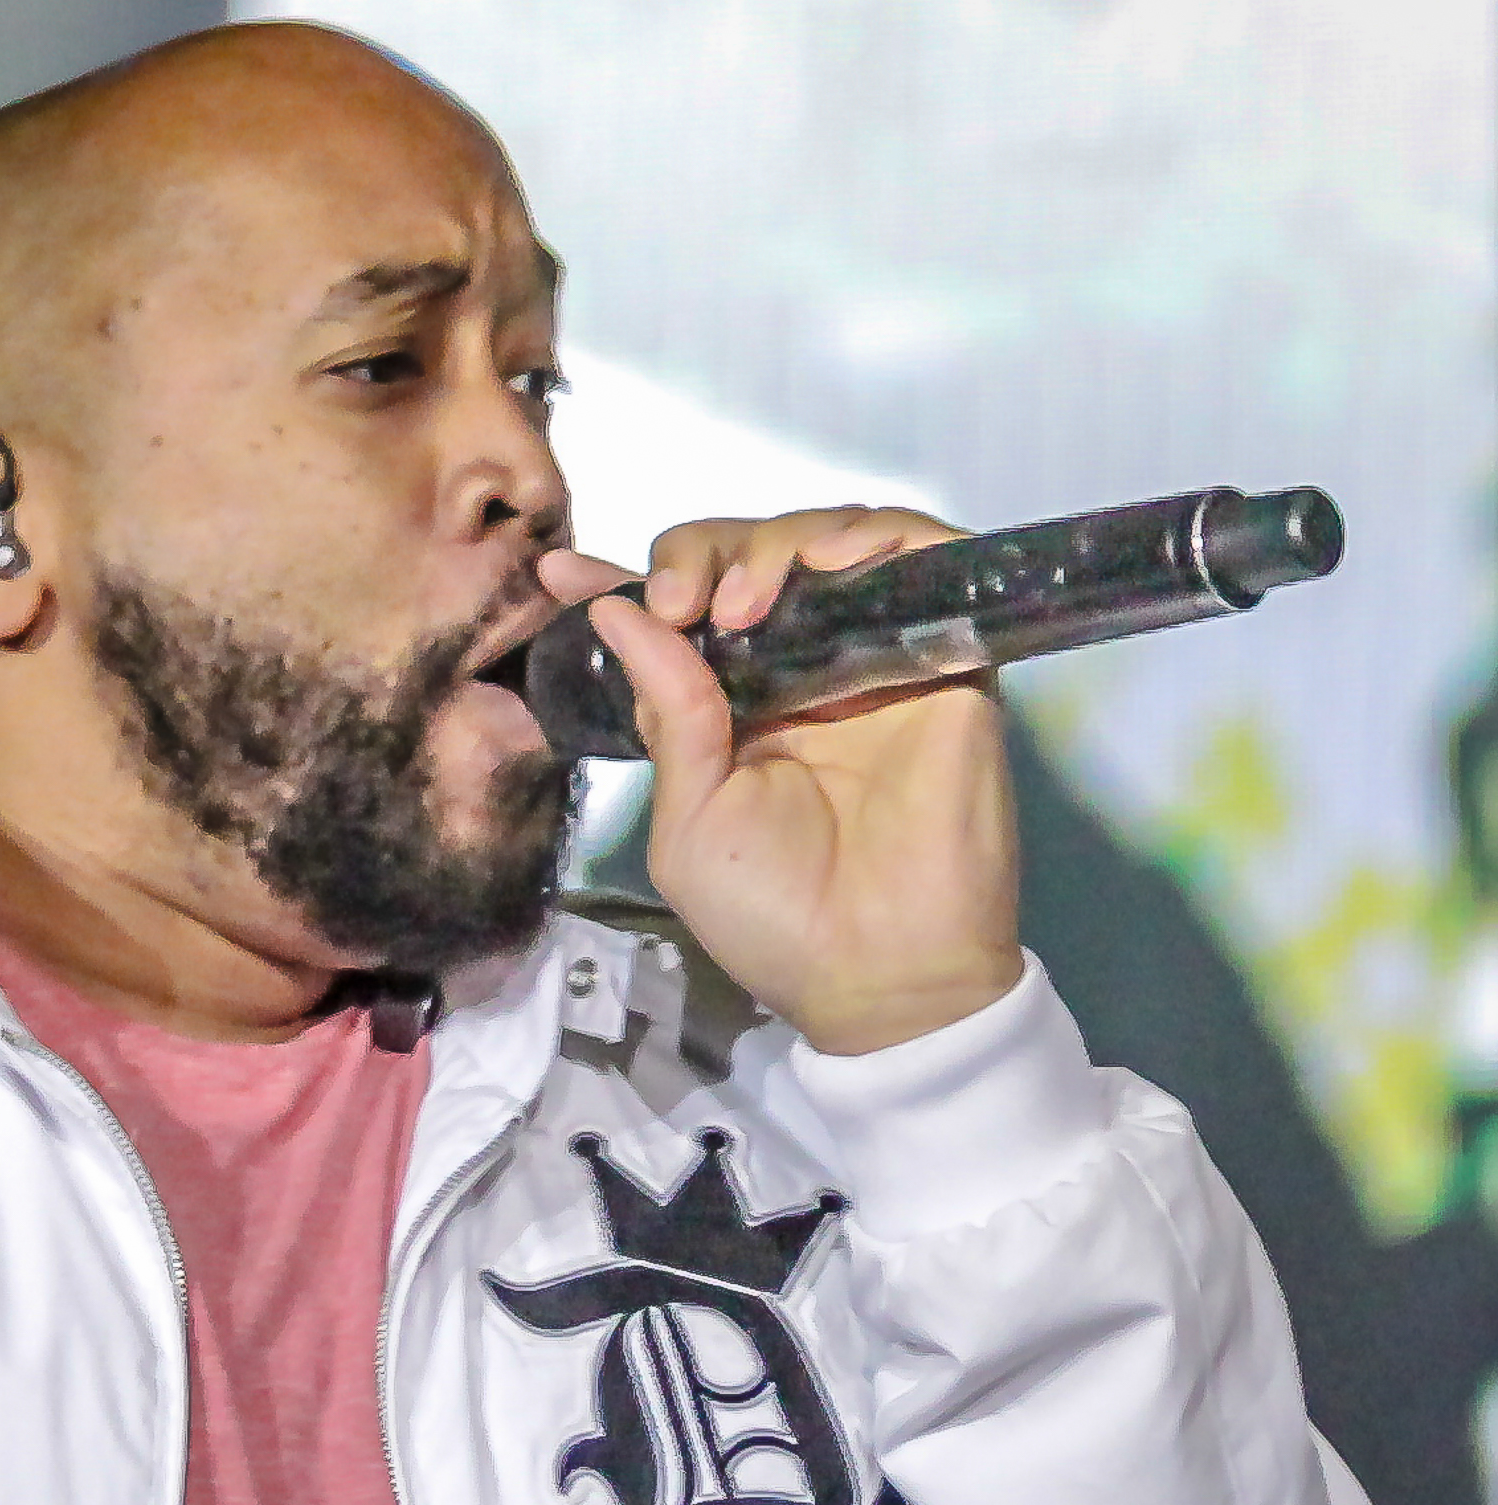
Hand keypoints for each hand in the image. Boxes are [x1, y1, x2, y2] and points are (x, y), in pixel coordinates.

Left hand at [538, 507, 1021, 1055]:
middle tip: (677, 602)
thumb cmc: (773, 913)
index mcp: (726, 708)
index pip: (674, 617)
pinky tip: (828, 563)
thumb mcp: (688, 818)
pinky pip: (922, 556)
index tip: (560, 571)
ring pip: (826, 540)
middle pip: (745, 558)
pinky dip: (874, 535)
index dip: (620, 581)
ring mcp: (872, 655)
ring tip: (740, 603)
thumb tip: (614, 611)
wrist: (881, 969)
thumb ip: (665, 713)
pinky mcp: (945, 653)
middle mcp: (797, 669)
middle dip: (697, 555)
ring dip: (773, 543)